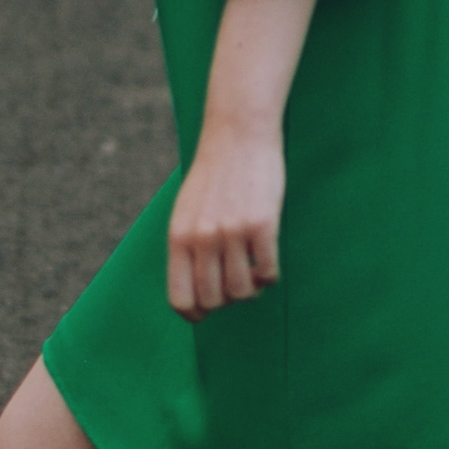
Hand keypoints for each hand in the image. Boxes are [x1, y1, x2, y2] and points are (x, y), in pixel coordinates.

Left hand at [166, 125, 286, 317]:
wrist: (238, 134)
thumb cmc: (214, 175)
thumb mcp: (187, 211)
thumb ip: (188, 247)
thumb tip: (198, 291)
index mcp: (179, 237)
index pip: (180, 298)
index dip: (195, 314)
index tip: (207, 311)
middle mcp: (202, 238)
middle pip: (213, 300)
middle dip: (227, 301)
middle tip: (236, 283)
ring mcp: (232, 232)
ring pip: (242, 291)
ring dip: (251, 290)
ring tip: (253, 272)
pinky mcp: (262, 224)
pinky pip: (268, 272)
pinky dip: (269, 276)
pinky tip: (267, 260)